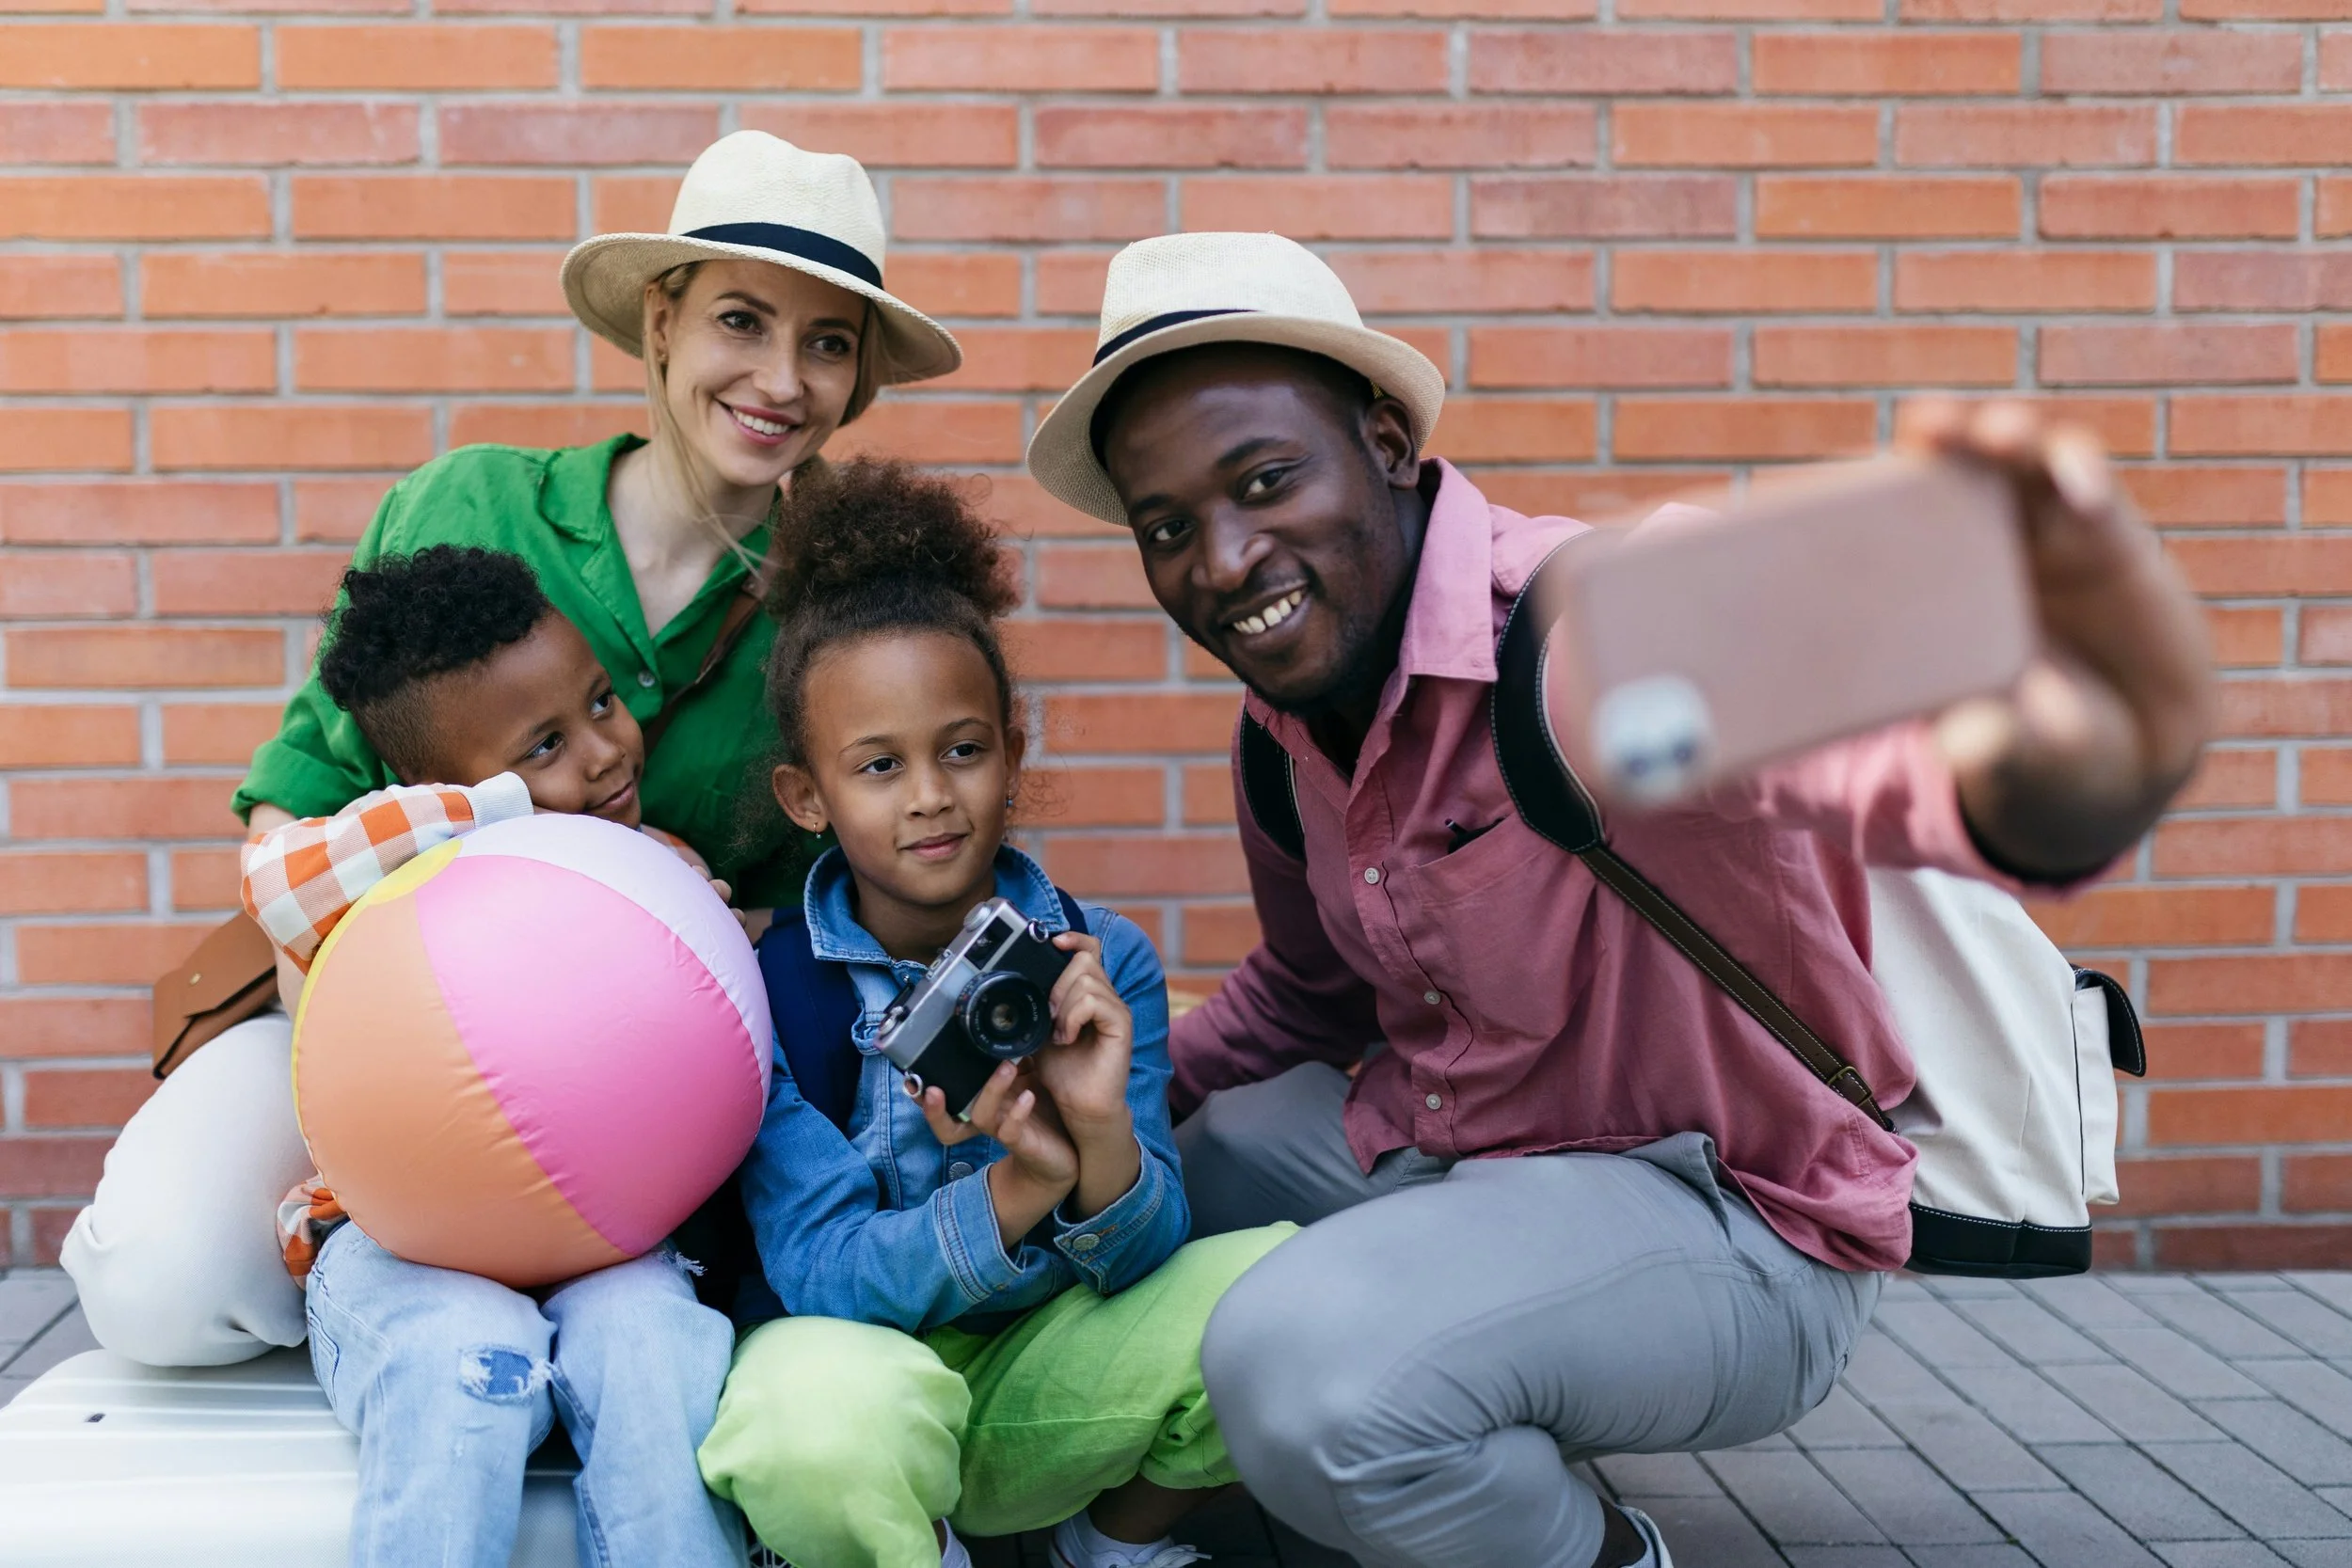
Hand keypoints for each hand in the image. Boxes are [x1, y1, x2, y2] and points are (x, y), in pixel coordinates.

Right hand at [913, 1062, 1075, 1249]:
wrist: (1066, 1151)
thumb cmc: (1045, 1111)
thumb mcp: (1030, 1078)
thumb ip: (1018, 1056)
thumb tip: (1012, 1024)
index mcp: (984, 1102)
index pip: (945, 1102)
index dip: (925, 1097)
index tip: (912, 1080)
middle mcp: (988, 1118)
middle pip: (948, 1122)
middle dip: (934, 1108)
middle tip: (932, 1087)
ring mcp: (1003, 1131)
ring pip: (981, 1117)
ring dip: (990, 1090)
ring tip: (1007, 1066)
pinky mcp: (1023, 1143)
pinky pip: (1010, 1131)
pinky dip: (1017, 1113)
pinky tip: (1028, 1096)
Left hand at [1032, 934, 1134, 1133]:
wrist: (1079, 1106)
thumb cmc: (1062, 1072)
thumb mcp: (1041, 1030)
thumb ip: (1037, 1006)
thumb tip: (1015, 983)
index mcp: (1089, 994)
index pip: (1089, 949)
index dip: (1073, 939)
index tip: (1053, 943)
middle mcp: (1106, 997)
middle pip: (1084, 959)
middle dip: (1058, 984)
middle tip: (1049, 1017)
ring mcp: (1116, 1009)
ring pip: (1087, 979)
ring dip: (1063, 1005)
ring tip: (1057, 1033)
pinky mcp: (1121, 1024)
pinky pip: (1094, 1000)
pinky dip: (1073, 1017)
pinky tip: (1067, 1038)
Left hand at [1898, 399, 2215, 880]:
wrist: (2130, 751)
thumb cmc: (2040, 749)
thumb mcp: (2011, 753)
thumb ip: (1991, 745)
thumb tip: (1968, 744)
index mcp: (1926, 591)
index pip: (1887, 519)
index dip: (1870, 485)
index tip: (1854, 473)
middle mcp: (1978, 546)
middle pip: (1951, 466)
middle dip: (1940, 433)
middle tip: (1928, 426)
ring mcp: (2042, 531)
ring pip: (2019, 457)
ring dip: (2007, 431)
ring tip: (2001, 435)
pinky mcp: (2106, 533)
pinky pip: (2090, 485)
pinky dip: (2082, 473)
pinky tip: (2083, 493)